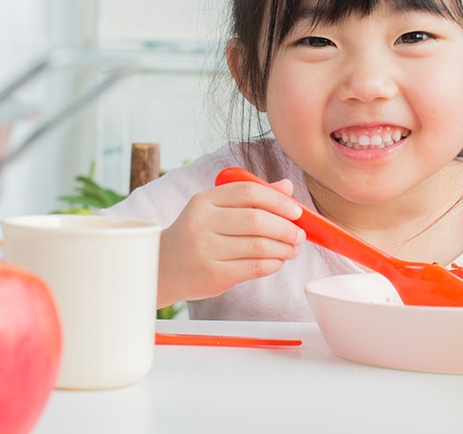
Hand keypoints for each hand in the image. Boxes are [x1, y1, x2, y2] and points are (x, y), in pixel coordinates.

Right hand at [157, 177, 305, 306]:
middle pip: (256, 220)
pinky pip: (254, 267)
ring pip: (258, 246)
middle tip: (299, 234)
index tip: (296, 210)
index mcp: (204, 200)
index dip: (278, 200)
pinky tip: (278, 261)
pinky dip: (273, 264)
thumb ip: (250, 198)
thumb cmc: (196, 235)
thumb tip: (287, 187)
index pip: (248, 192)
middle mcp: (202, 223)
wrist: (163, 267)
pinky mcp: (213, 274)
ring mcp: (206, 250)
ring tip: (293, 249)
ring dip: (283, 248)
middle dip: (286, 228)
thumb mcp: (216, 209)